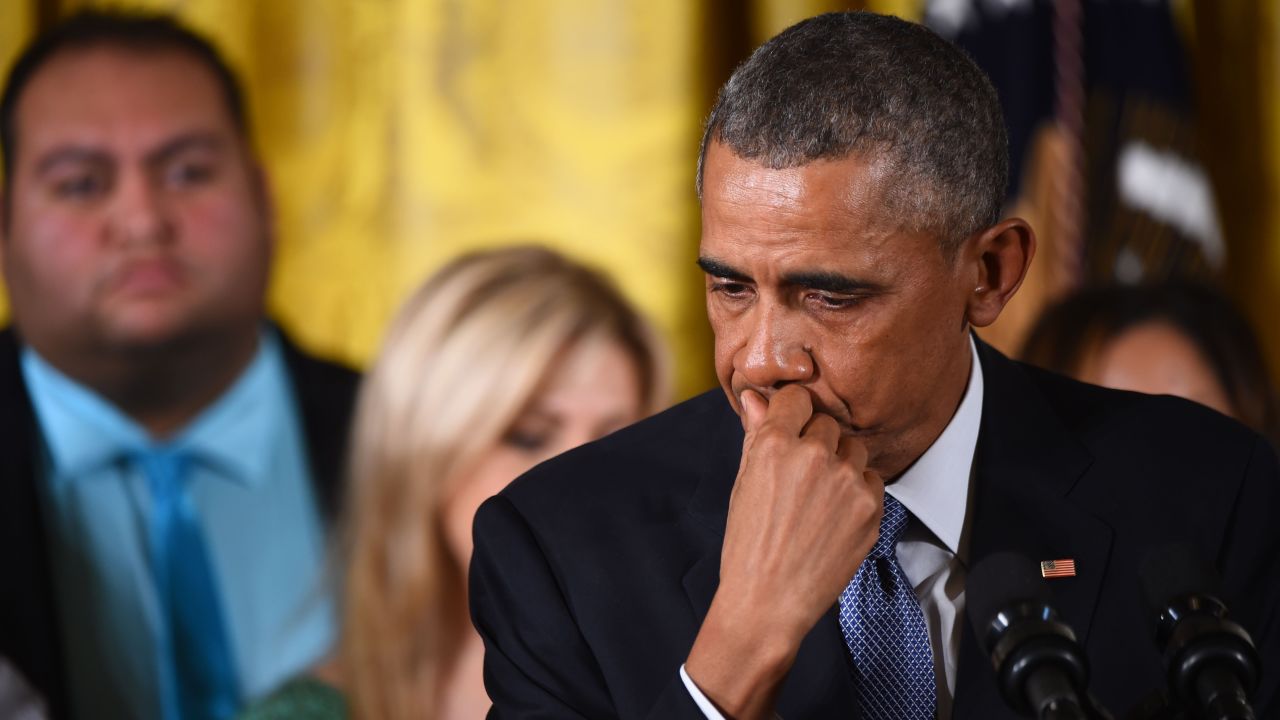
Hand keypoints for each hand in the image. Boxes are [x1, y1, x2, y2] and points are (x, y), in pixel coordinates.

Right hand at [685, 384, 883, 718]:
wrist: (769, 601)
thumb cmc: (749, 543)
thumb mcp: (744, 482)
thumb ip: (755, 433)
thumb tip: (753, 395)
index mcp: (775, 443)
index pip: (796, 397)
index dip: (792, 414)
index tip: (790, 429)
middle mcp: (815, 455)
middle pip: (827, 422)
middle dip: (816, 441)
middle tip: (801, 476)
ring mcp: (847, 480)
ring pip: (853, 447)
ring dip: (840, 463)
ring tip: (818, 497)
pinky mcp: (870, 506)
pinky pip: (871, 478)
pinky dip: (857, 491)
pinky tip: (834, 516)